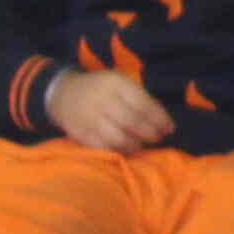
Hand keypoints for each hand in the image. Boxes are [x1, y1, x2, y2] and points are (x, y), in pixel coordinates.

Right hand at [43, 67, 170, 154]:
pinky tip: (125, 150)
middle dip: (149, 133)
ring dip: (134, 145)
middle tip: (158, 139)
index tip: (170, 129)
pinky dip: (117, 150)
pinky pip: (101, 146)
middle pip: (131, 122)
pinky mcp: (78, 132)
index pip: (143, 104)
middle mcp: (101, 99)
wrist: (63, 93)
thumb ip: (140, 98)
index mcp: (115, 83)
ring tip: (142, 146)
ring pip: (116, 137)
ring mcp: (88, 117)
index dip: (159, 119)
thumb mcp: (121, 83)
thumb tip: (163, 120)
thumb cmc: (101, 88)